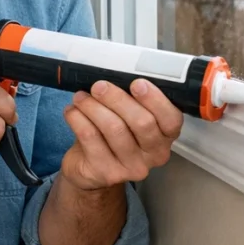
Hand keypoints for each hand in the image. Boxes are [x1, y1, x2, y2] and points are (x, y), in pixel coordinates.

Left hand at [60, 79, 182, 191]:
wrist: (89, 168)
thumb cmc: (112, 134)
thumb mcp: (127, 116)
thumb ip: (131, 99)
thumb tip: (118, 71)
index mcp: (165, 136)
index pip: (171, 119)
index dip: (155, 100)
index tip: (136, 83)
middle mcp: (154, 154)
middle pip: (142, 122)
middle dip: (117, 98)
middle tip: (99, 86)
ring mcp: (132, 167)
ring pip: (114, 128)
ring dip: (93, 106)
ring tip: (81, 97)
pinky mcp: (106, 173)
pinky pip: (90, 138)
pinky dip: (78, 118)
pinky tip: (72, 111)